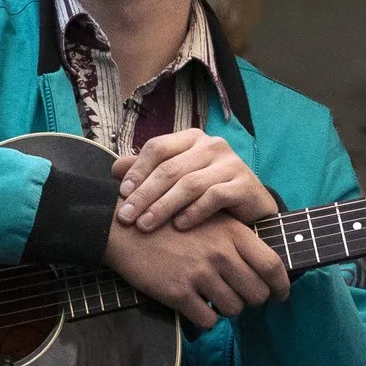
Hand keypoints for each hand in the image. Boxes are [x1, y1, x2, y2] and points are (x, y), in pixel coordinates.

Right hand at [104, 213, 290, 330]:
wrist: (123, 226)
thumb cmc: (168, 220)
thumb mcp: (208, 217)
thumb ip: (235, 239)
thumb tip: (260, 266)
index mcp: (232, 233)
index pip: (272, 266)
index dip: (282, 286)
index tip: (281, 295)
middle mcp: (220, 253)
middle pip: (257, 294)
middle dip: (251, 300)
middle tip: (239, 297)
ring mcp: (199, 274)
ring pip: (234, 310)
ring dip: (226, 309)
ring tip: (212, 298)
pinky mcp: (178, 292)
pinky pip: (207, 321)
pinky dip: (204, 319)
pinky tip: (195, 306)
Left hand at [116, 129, 278, 232]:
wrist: (251, 211)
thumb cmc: (208, 194)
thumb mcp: (178, 180)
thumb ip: (149, 172)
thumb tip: (114, 169)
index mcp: (192, 139)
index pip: (157, 148)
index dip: (137, 171)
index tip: (121, 194)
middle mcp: (212, 145)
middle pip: (170, 168)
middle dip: (144, 194)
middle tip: (126, 217)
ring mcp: (231, 163)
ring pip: (190, 183)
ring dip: (164, 206)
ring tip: (146, 225)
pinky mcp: (246, 183)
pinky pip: (215, 196)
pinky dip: (194, 212)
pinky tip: (179, 226)